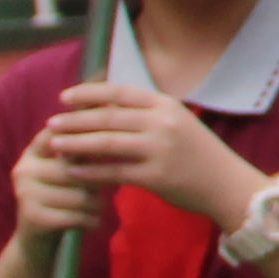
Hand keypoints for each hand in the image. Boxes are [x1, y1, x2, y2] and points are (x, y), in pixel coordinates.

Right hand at [6, 121, 113, 247]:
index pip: (61, 134)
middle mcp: (24, 167)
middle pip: (75, 167)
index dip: (87, 133)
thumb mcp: (69, 170)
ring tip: (99, 207)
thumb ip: (84, 146)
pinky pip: (74, 215)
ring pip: (78, 193)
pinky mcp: (32, 216)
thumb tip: (113, 109)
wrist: (37, 240)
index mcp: (33, 151)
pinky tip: (94, 222)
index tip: (113, 133)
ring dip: (96, 203)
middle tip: (110, 186)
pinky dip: (90, 220)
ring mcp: (25, 192)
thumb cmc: (62, 197)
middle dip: (98, 179)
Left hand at [45, 82, 263, 227]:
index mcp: (166, 104)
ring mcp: (159, 150)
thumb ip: (148, 114)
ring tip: (54, 145)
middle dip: (75, 119)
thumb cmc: (199, 153)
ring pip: (107, 143)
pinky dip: (90, 171)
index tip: (65, 97)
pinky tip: (72, 171)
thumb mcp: (178, 123)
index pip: (119, 93)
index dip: (89, 93)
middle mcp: (162, 123)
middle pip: (108, 117)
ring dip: (76, 143)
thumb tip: (108, 106)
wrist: (227, 184)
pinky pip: (114, 172)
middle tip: (51, 122)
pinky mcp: (156, 177)